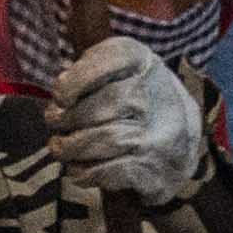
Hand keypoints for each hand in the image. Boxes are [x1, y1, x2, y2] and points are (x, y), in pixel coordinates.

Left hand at [47, 33, 207, 205]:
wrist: (178, 134)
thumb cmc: (129, 96)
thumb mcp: (112, 68)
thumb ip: (87, 68)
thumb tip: (61, 97)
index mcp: (140, 61)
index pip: (113, 60)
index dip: (79, 79)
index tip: (60, 96)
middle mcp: (156, 94)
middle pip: (106, 104)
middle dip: (69, 118)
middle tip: (54, 123)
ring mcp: (159, 134)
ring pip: (107, 139)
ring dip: (72, 147)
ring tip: (60, 147)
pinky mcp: (155, 169)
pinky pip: (113, 171)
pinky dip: (86, 172)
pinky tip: (78, 169)